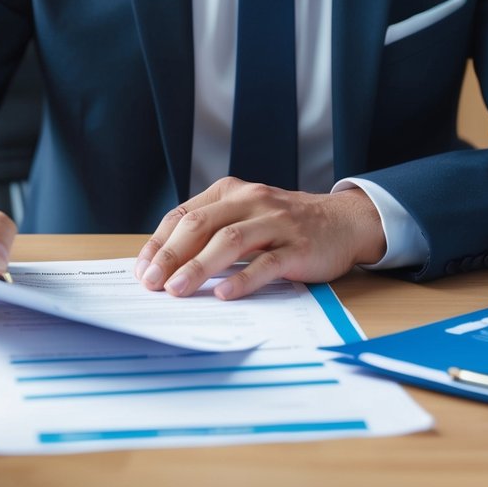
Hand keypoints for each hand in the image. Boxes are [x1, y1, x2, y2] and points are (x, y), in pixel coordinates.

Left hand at [133, 177, 385, 300]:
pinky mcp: (299, 247)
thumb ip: (212, 231)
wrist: (344, 221)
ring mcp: (276, 223)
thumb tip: (167, 265)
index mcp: (231, 192)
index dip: (160, 243)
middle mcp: (251, 201)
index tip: (143, 269)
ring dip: (199, 267)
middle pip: (201, 225)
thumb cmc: (285, 224)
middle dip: (171, 255)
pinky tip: (225, 294)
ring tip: (177, 289)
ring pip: (230, 241)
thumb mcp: (246, 215)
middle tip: (151, 282)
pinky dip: (244, 278)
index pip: (184, 215)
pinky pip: (267, 262)